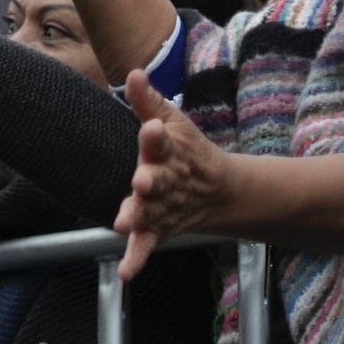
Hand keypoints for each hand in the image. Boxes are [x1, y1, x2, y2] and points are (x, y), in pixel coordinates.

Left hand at [115, 68, 227, 280]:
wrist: (219, 191)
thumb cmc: (184, 150)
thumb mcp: (171, 122)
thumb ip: (147, 101)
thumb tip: (134, 71)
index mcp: (167, 151)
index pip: (160, 141)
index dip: (156, 136)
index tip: (152, 128)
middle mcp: (165, 180)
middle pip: (157, 180)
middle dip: (150, 181)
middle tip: (142, 181)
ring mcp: (162, 207)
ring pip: (150, 213)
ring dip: (138, 216)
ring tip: (124, 222)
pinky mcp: (158, 228)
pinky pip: (147, 245)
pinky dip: (137, 259)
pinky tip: (126, 273)